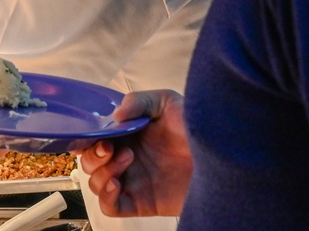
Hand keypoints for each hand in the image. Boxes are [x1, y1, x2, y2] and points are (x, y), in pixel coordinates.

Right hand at [78, 90, 191, 216]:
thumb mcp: (167, 102)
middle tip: (110, 148)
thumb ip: (138, 101)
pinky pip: (111, 207)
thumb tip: (115, 115)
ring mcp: (133, 181)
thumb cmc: (197, 128)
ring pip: (95, 184)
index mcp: (126, 134)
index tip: (94, 135)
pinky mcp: (142, 202)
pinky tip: (118, 185)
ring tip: (126, 160)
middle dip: (93, 156)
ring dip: (102, 173)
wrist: (223, 158)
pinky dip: (106, 197)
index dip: (85, 139)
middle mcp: (126, 158)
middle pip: (88, 163)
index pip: (92, 139)